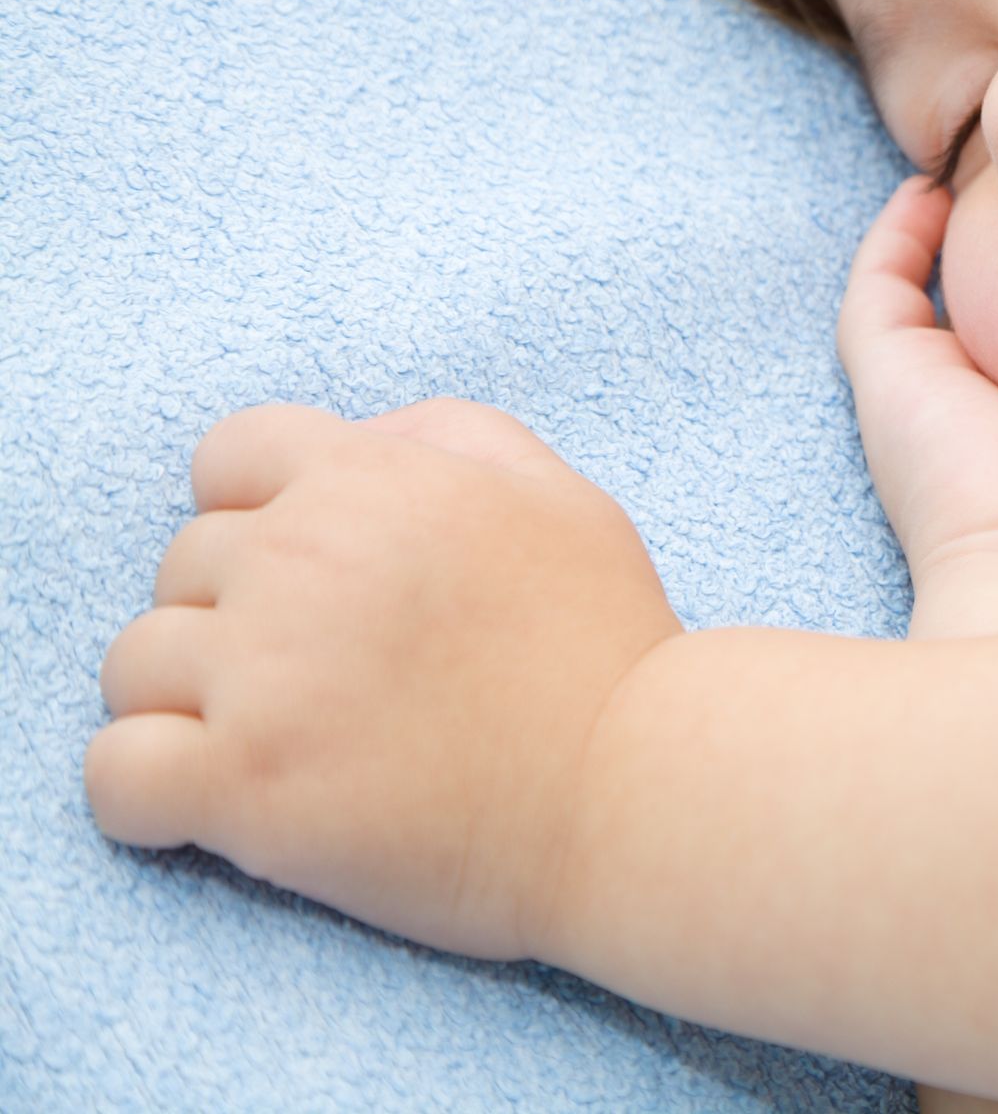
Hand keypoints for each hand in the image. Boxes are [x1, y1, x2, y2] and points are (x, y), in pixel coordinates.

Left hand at [83, 397, 684, 962]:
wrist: (640, 792)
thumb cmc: (609, 650)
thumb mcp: (562, 496)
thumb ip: (452, 437)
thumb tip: (359, 441)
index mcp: (375, 479)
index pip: (229, 457)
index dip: (261, 515)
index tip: (314, 581)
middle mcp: (306, 558)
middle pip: (183, 567)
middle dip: (240, 617)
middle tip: (329, 680)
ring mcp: (266, 673)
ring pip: (135, 665)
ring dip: (193, 704)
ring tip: (283, 743)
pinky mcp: (243, 784)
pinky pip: (114, 773)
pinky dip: (147, 793)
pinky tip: (215, 804)